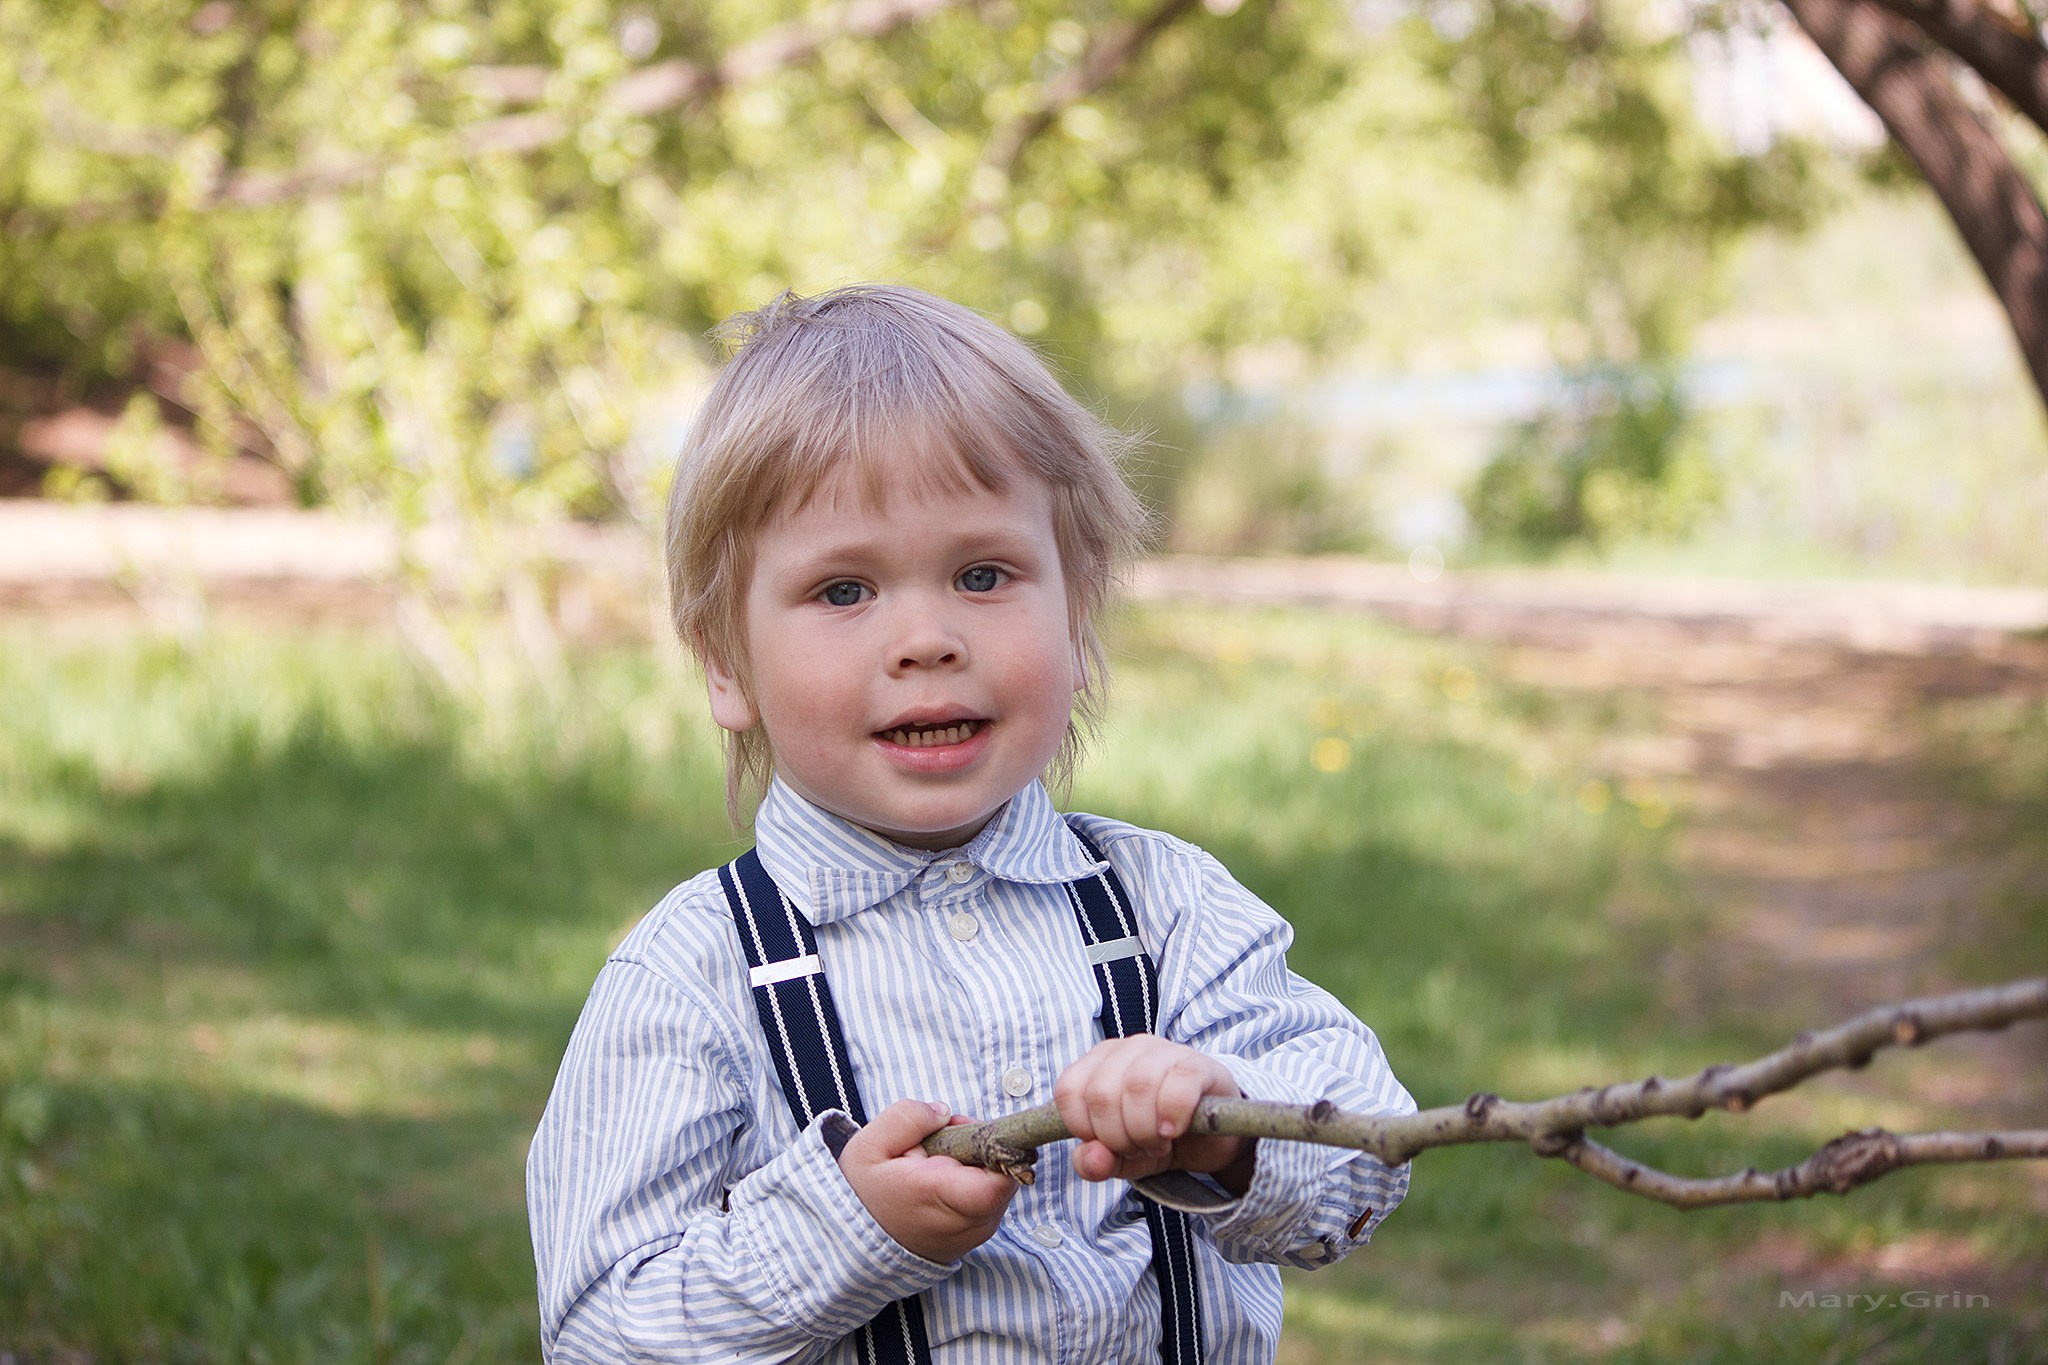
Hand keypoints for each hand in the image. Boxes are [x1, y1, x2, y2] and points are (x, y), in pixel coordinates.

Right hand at [837, 1099, 1019, 1262]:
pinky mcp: (975, 1238)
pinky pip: (992, 1201)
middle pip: (1004, 1173)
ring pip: (1000, 1185)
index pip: (1001, 1179)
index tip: (964, 1129)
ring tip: (935, 1161)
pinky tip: (941, 1180)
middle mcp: (966, 1222)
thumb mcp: (869, 1145)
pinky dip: (973, 1184)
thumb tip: (945, 1113)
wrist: (852, 1247)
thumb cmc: (862, 1194)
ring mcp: (974, 1234)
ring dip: (976, 1165)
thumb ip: (908, 1118)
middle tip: (941, 1139)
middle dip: (980, 1146)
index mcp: (941, 1196)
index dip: (996, 1145)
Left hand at [1053, 1037, 1255, 1191]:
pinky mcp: (1199, 1065)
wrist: (1212, 1138)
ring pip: (1138, 1087)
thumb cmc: (1156, 1137)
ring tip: (1158, 1142)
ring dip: (1145, 1131)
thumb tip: (1091, 1159)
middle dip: (1117, 1136)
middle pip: (1102, 1094)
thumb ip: (1094, 1162)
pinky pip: (1178, 1087)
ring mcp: (1165, 1051)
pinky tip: (1174, 1130)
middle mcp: (1128, 1048)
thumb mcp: (1119, 1158)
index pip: (1069, 1091)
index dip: (1085, 1129)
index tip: (1108, 1144)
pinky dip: (1172, 1117)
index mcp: (1099, 1062)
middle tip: (1139, 1147)